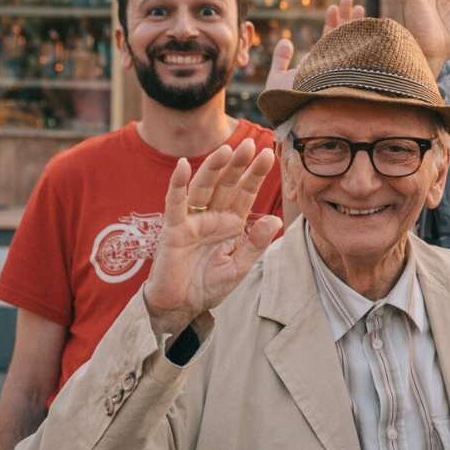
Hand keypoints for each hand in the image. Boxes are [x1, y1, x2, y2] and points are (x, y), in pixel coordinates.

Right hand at [143, 139, 283, 335]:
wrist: (183, 306)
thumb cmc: (209, 285)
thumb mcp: (240, 266)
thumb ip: (255, 243)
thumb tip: (276, 220)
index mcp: (230, 223)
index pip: (245, 193)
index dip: (255, 175)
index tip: (268, 154)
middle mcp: (212, 217)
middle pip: (226, 184)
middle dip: (237, 164)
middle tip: (248, 143)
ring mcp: (192, 221)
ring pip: (203, 188)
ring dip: (213, 168)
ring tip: (226, 150)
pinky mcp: (173, 230)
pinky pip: (175, 203)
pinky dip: (178, 184)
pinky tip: (184, 166)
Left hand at [264, 0, 366, 92]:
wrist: (294, 116)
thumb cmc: (284, 101)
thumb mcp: (277, 77)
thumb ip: (280, 59)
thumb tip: (286, 41)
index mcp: (319, 63)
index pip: (329, 38)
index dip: (332, 22)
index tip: (333, 6)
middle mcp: (332, 64)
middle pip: (343, 36)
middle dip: (347, 17)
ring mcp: (340, 68)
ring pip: (351, 42)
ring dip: (355, 23)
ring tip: (358, 6)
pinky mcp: (345, 73)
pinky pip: (356, 53)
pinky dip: (360, 39)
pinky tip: (363, 23)